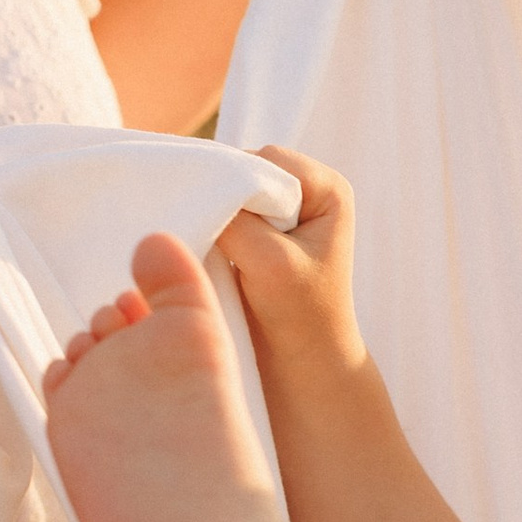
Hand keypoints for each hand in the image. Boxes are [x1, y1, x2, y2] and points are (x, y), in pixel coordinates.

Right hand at [217, 150, 362, 375]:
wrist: (301, 361)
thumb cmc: (300, 316)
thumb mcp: (269, 263)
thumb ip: (235, 219)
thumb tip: (193, 186)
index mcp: (329, 189)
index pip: (269, 160)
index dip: (240, 184)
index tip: (229, 228)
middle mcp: (307, 189)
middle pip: (245, 167)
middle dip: (224, 197)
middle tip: (215, 237)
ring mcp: (280, 207)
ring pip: (228, 188)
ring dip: (213, 212)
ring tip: (213, 248)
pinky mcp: (256, 226)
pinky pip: (221, 208)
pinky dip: (209, 224)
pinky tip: (207, 248)